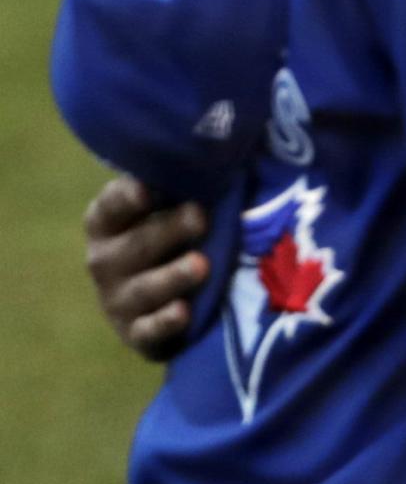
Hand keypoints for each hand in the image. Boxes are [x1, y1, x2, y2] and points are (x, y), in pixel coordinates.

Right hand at [84, 176, 209, 361]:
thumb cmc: (176, 235)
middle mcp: (105, 261)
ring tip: (202, 265)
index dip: (125, 198)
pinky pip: (147, 331)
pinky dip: (164, 323)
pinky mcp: (136, 333)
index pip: (110, 208)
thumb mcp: (176, 205)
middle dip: (167, 230)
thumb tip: (221, 150)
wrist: (167, 297)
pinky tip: (183, 312)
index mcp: (108, 224)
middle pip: (134, 245)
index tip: (146, 189)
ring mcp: (117, 300)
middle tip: (200, 216)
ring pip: (143, 289)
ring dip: (172, 276)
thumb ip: (185, 184)